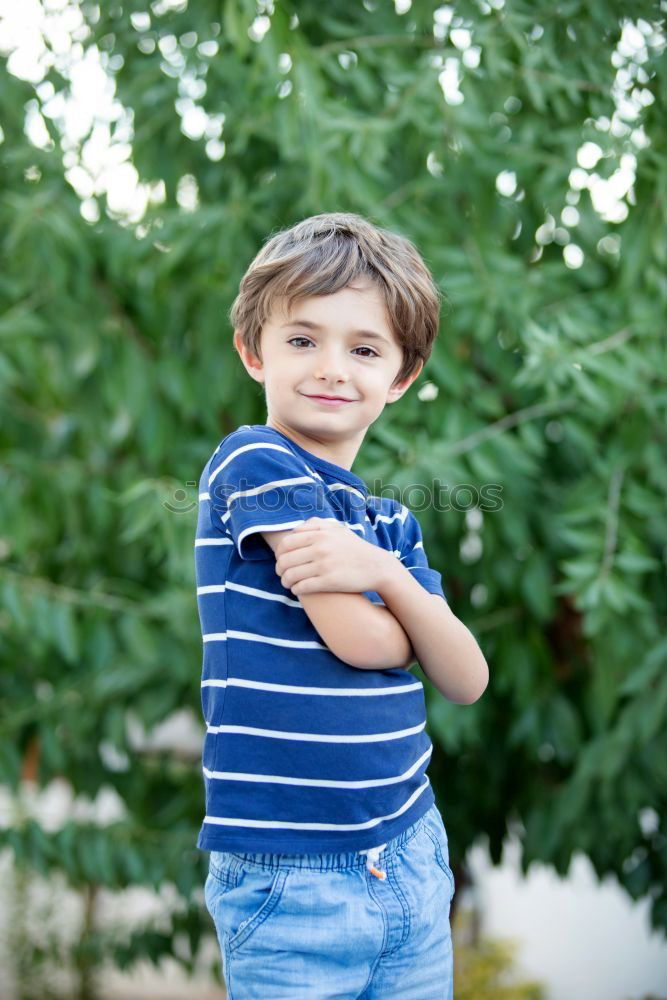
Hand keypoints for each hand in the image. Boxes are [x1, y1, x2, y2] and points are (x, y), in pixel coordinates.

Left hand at [274, 517, 392, 595]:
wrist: (376, 566)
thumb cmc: (355, 548)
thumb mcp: (338, 529)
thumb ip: (316, 524)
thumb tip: (295, 529)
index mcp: (320, 534)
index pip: (286, 543)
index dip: (279, 553)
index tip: (281, 559)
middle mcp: (320, 548)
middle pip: (285, 560)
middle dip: (279, 569)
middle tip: (281, 573)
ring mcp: (324, 565)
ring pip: (291, 575)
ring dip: (285, 581)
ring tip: (288, 583)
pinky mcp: (329, 582)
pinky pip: (302, 587)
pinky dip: (296, 589)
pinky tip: (298, 589)